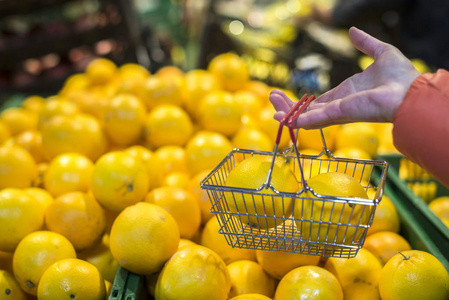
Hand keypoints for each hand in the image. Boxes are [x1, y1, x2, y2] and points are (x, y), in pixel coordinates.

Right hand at [270, 27, 420, 128]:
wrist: (410, 91)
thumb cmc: (401, 76)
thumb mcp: (381, 53)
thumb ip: (365, 43)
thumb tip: (353, 31)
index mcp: (346, 94)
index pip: (318, 101)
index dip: (302, 101)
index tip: (286, 96)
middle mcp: (338, 106)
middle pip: (306, 110)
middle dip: (288, 106)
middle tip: (271, 99)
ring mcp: (336, 112)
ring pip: (305, 116)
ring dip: (287, 113)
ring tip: (270, 108)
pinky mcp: (337, 114)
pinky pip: (312, 119)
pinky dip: (296, 120)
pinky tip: (281, 118)